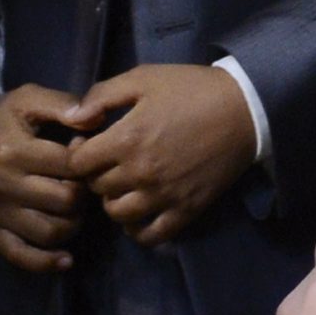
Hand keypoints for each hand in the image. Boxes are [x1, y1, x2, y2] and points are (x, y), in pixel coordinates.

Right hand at [0, 82, 89, 272]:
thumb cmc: (3, 118)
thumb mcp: (29, 99)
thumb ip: (63, 103)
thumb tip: (94, 118)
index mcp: (12, 151)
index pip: (69, 165)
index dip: (87, 161)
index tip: (83, 154)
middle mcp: (1, 184)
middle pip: (65, 201)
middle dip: (83, 193)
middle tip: (81, 183)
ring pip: (51, 231)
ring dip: (73, 223)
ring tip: (72, 208)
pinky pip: (21, 255)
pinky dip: (47, 262)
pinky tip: (66, 259)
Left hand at [64, 62, 254, 246]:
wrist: (243, 110)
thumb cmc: (190, 90)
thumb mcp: (142, 79)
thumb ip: (101, 96)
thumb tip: (72, 120)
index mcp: (126, 139)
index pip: (78, 163)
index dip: (77, 154)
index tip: (88, 145)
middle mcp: (140, 173)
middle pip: (96, 188)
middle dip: (95, 175)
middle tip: (107, 163)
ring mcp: (164, 196)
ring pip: (118, 214)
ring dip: (113, 202)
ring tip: (123, 186)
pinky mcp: (186, 210)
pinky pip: (151, 236)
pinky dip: (138, 230)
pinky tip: (139, 214)